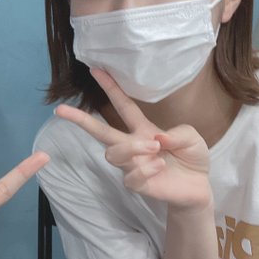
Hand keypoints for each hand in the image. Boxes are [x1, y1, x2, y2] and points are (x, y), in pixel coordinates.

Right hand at [55, 69, 210, 210]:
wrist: (198, 188)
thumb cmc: (191, 157)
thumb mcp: (192, 137)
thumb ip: (178, 133)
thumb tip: (156, 138)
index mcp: (142, 129)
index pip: (122, 105)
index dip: (110, 87)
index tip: (95, 69)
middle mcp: (132, 145)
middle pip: (100, 131)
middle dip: (80, 119)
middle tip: (61, 110)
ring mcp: (132, 165)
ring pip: (114, 153)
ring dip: (133, 148)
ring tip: (155, 149)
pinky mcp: (137, 184)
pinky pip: (130, 176)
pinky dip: (146, 169)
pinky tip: (160, 167)